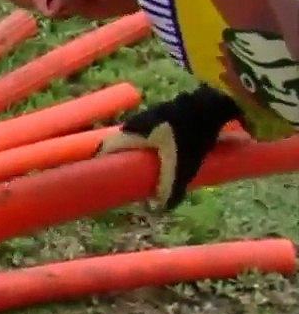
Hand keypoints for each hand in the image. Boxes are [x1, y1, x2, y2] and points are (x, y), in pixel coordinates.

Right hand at [95, 85, 244, 208]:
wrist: (210, 105)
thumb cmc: (189, 134)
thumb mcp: (180, 165)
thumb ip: (169, 187)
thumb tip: (160, 208)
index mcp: (130, 134)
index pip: (105, 148)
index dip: (101, 162)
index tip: (104, 177)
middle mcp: (135, 123)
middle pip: (121, 144)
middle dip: (123, 161)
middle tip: (128, 176)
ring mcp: (150, 115)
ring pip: (138, 138)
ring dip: (140, 152)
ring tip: (149, 168)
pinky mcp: (166, 113)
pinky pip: (152, 132)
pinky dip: (155, 144)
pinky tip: (169, 153)